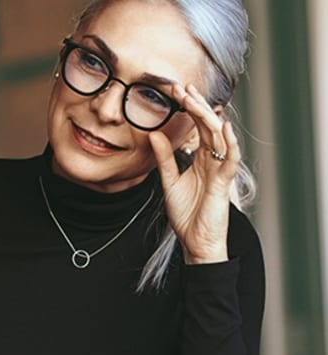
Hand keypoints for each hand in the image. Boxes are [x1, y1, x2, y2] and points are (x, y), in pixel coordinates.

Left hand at [148, 84, 239, 264]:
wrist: (195, 241)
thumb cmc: (187, 213)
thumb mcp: (169, 181)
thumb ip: (163, 158)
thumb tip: (153, 134)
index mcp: (201, 158)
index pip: (197, 127)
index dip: (188, 108)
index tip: (175, 90)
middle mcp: (212, 160)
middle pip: (207, 126)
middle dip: (196, 105)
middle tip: (182, 86)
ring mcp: (219, 170)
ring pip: (217, 137)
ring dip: (207, 117)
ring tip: (195, 99)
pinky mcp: (223, 183)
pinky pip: (229, 159)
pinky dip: (229, 142)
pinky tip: (223, 126)